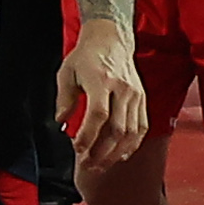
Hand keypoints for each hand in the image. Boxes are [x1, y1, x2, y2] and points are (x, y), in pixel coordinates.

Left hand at [58, 19, 148, 175]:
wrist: (111, 39)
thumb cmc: (86, 56)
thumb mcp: (66, 72)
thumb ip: (64, 98)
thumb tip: (62, 122)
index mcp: (101, 80)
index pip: (98, 115)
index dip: (88, 136)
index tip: (77, 149)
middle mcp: (123, 88)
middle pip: (117, 128)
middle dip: (101, 151)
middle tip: (87, 164)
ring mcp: (135, 94)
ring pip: (131, 131)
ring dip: (115, 152)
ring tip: (101, 165)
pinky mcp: (142, 98)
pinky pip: (141, 126)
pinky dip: (132, 144)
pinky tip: (120, 155)